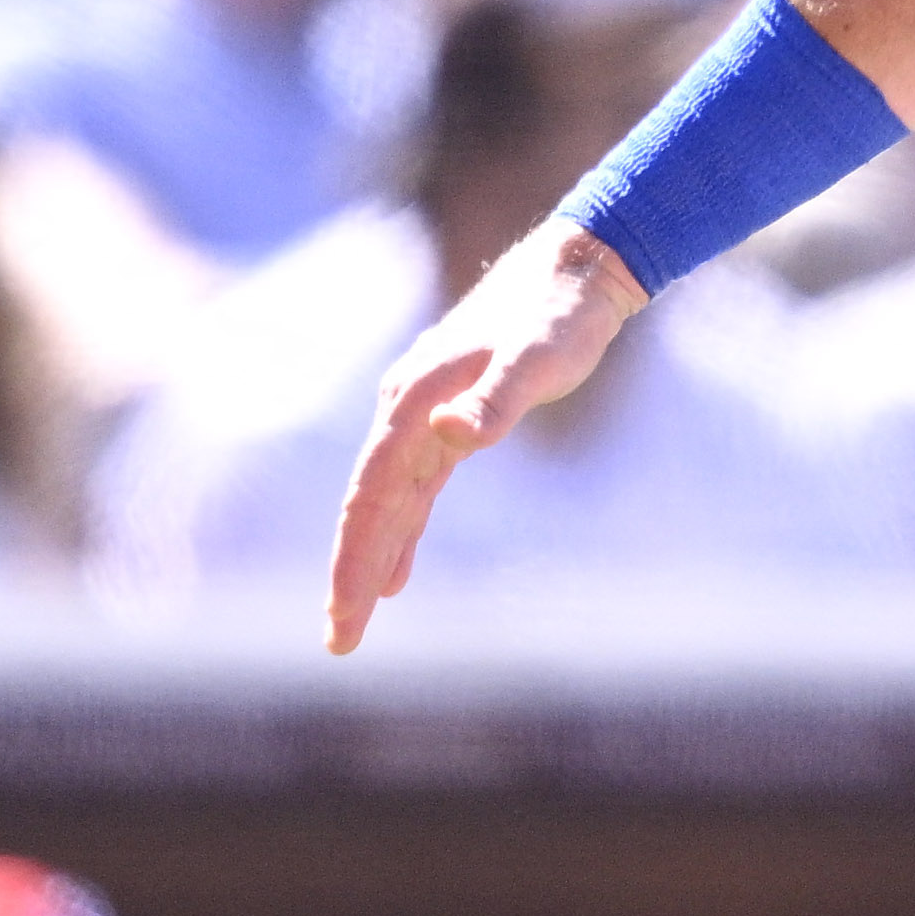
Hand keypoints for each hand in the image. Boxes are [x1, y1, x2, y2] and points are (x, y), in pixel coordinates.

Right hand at [328, 224, 643, 649]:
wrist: (576, 272)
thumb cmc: (558, 316)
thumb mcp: (536, 358)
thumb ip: (497, 399)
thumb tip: (453, 434)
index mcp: (414, 403)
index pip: (371, 496)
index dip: (355, 558)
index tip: (345, 615)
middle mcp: (406, 412)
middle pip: (368, 507)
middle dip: (350, 575)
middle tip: (338, 643)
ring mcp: (424, 418)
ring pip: (386, 502)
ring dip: (369, 560)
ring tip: (353, 622)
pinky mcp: (449, 423)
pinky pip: (414, 492)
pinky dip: (402, 533)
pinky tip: (395, 575)